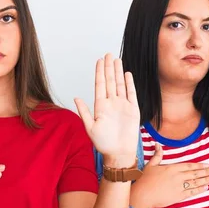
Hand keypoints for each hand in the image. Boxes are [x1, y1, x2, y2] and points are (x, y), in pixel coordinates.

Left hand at [74, 53, 139, 167]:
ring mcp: (122, 105)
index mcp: (100, 106)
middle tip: (107, 54)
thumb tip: (76, 98)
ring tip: (116, 60)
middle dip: (108, 67)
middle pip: (109, 81)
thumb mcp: (90, 128)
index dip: (99, 72)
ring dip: (118, 72)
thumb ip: (84, 112)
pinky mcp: (133, 109)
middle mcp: (111, 103)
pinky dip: (129, 83)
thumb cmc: (104, 143)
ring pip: (120, 84)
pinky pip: (131, 93)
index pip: (99, 85)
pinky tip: (127, 74)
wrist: (119, 153)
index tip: (99, 61)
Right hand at [129, 143, 208, 207]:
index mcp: (172, 168)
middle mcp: (178, 177)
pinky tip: (206, 187)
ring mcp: (179, 187)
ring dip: (207, 180)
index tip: (208, 164)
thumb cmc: (145, 180)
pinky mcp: (178, 196)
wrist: (143, 195)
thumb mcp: (151, 165)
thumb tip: (157, 144)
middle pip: (195, 174)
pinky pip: (192, 192)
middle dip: (207, 172)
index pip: (189, 166)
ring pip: (196, 183)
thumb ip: (157, 155)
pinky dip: (199, 190)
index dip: (199, 165)